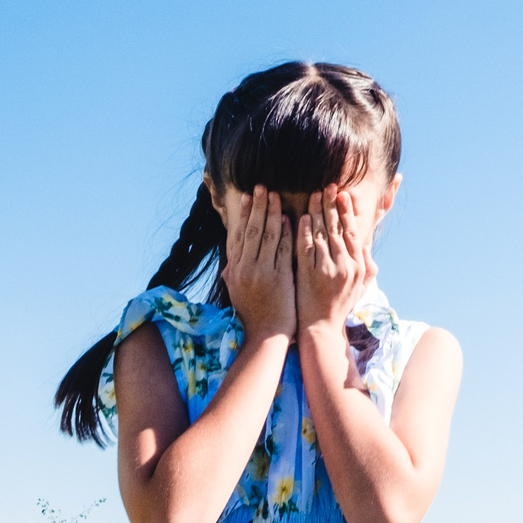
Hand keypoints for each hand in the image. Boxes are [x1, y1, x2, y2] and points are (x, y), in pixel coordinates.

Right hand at [222, 186, 296, 341]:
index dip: (243, 214)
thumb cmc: (254, 311)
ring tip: (275, 195)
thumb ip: (235, 269)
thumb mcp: (237, 289)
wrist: (265, 335)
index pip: (237, 235)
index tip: (248, 196)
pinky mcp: (278, 278)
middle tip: (262, 186)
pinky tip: (290, 218)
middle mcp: (244, 269)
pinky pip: (282, 249)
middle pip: (250, 230)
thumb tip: (232, 252)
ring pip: (266, 236)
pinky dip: (285, 233)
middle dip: (257, 206)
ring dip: (272, 213)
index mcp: (233, 270)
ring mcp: (261, 273)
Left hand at [293, 185, 376, 333]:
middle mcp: (345, 266)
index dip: (347, 212)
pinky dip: (304, 232)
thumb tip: (367, 246)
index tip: (343, 195)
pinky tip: (300, 218)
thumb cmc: (340, 306)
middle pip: (338, 229)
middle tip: (328, 187)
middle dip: (332, 206)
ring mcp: (327, 270)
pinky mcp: (309, 275)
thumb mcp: (361, 286)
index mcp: (358, 266)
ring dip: (317, 213)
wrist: (321, 328)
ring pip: (322, 235)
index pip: (353, 232)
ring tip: (314, 196)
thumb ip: (367, 265)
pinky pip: (306, 248)